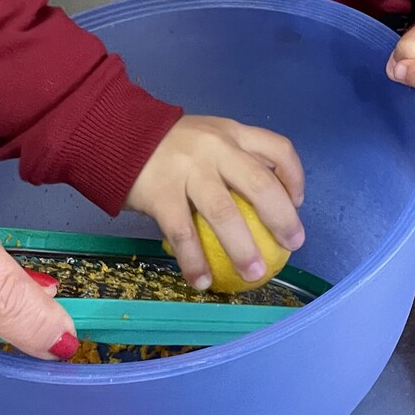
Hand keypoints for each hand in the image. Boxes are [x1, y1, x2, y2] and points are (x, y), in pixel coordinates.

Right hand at [125, 115, 304, 288]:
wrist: (117, 134)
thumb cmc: (170, 144)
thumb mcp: (209, 137)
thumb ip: (233, 158)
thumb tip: (264, 200)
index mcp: (232, 133)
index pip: (277, 148)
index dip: (294, 176)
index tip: (297, 203)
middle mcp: (215, 148)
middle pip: (259, 183)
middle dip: (281, 218)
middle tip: (292, 244)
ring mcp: (188, 170)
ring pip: (224, 212)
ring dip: (243, 247)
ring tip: (254, 273)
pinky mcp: (161, 193)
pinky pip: (183, 233)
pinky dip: (194, 261)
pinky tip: (202, 282)